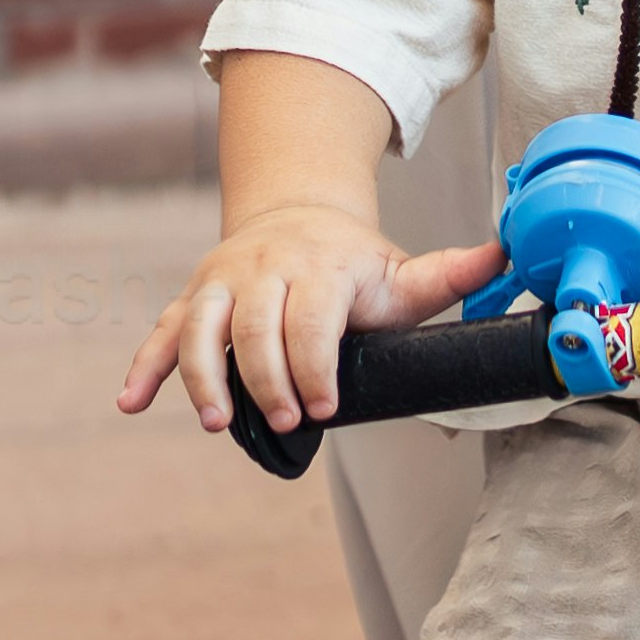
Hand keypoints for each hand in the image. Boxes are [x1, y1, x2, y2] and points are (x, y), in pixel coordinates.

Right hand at [120, 205, 499, 440]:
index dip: (314, 364)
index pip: (312, 317)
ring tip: (216, 424)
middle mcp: (265, 267)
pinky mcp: (192, 298)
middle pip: (256, 324)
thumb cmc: (354, 263)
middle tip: (285, 423)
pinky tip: (131, 403)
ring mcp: (222, 281)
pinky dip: (144, 367)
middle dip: (266, 377)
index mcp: (321, 265)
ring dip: (202, 375)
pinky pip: (162, 332)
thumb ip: (450, 272)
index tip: (324, 407)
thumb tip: (509, 255)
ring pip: (200, 325)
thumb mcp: (401, 269)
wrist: (297, 215)